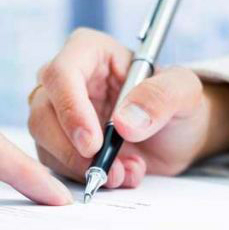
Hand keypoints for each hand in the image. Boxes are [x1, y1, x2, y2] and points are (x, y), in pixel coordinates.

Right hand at [28, 28, 228, 187]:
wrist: (178, 137)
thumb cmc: (179, 104)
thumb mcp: (185, 93)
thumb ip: (161, 98)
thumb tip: (124, 122)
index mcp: (90, 52)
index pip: (62, 74)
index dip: (71, 109)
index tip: (93, 143)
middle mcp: (67, 80)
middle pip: (43, 111)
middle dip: (71, 149)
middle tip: (105, 170)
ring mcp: (60, 113)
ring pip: (44, 141)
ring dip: (81, 167)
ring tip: (126, 172)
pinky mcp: (60, 143)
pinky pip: (56, 164)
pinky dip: (86, 177)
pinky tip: (122, 174)